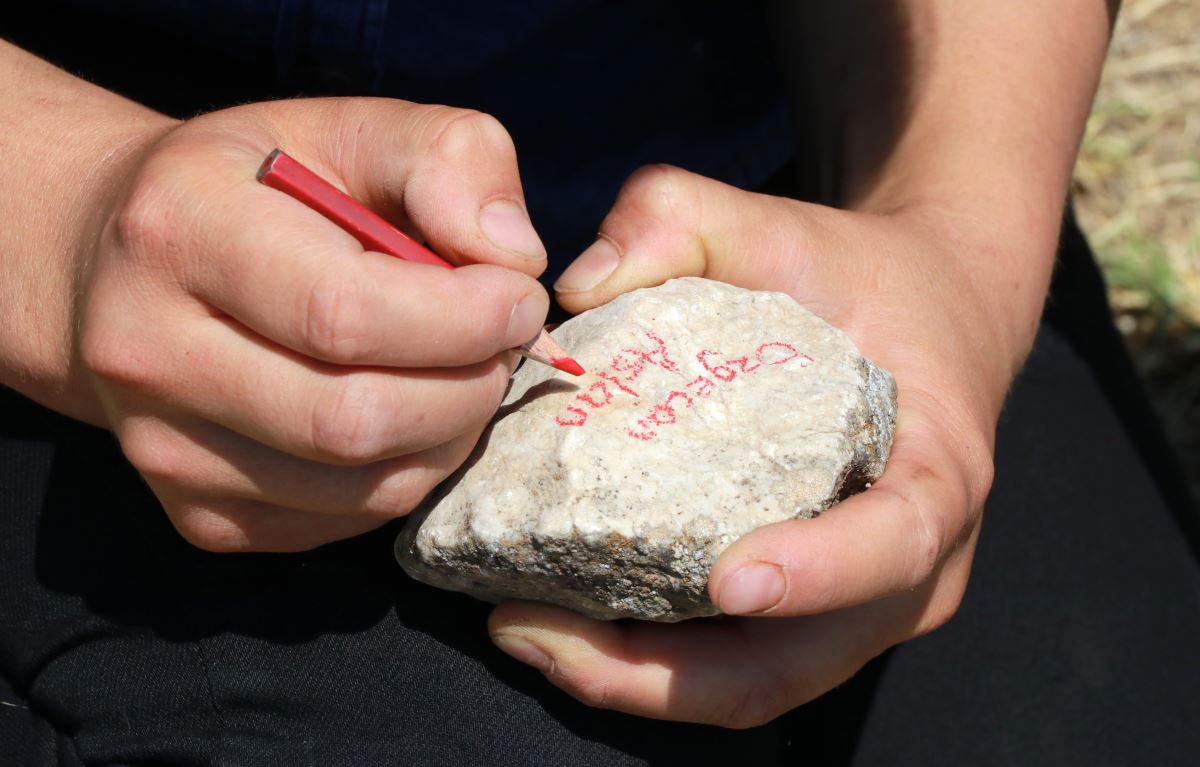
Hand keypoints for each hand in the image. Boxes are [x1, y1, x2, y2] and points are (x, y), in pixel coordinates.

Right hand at [73, 98, 549, 550]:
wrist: (125, 262)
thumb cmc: (261, 189)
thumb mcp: (353, 128)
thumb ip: (450, 159)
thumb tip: (513, 255)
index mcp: (179, 232)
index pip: (342, 313)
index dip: (462, 319)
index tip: (520, 298)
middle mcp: (147, 353)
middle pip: (354, 420)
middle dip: (469, 386)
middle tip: (501, 343)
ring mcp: (165, 451)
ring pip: (364, 489)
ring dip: (450, 436)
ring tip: (460, 373)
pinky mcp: (201, 516)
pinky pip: (348, 523)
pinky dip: (408, 473)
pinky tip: (409, 416)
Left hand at [488, 165, 1040, 726]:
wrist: (920, 321)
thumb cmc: (853, 278)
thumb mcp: (778, 224)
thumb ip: (680, 217)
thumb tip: (574, 283)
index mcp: (936, 471)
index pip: (897, 541)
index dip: (821, 572)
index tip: (730, 578)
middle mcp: (912, 566)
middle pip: (796, 661)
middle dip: (664, 671)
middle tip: (533, 625)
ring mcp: (860, 605)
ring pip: (752, 685)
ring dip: (637, 682)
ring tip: (524, 631)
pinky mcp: (811, 614)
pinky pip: (730, 665)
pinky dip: (647, 663)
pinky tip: (563, 619)